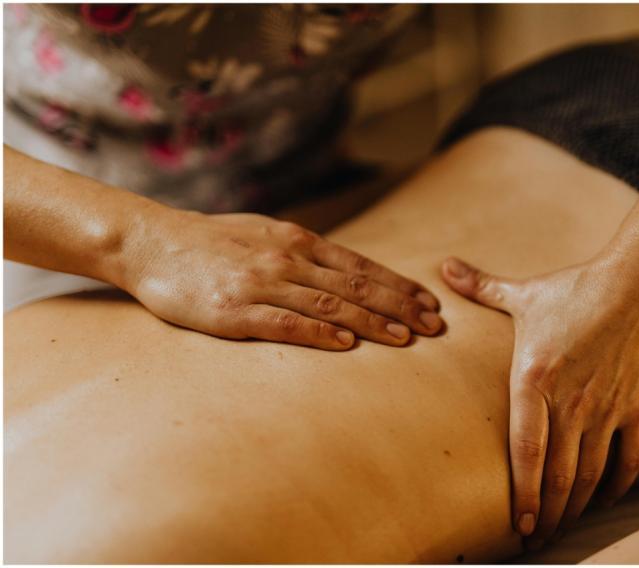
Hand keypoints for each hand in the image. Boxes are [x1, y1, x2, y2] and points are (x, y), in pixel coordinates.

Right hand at [117, 209, 441, 348]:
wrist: (152, 243)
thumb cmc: (210, 241)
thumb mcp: (263, 232)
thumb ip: (301, 250)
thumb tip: (338, 268)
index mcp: (296, 241)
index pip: (361, 266)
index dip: (398, 285)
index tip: (428, 301)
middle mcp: (286, 260)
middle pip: (356, 285)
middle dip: (400, 306)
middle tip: (434, 325)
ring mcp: (262, 285)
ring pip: (330, 305)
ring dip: (373, 322)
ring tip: (406, 338)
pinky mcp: (235, 312)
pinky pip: (286, 324)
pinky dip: (320, 333)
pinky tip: (347, 344)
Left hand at [441, 255, 638, 547]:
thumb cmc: (580, 287)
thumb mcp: (526, 293)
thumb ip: (482, 287)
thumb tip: (446, 265)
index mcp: (535, 378)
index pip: (526, 451)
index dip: (523, 495)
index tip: (518, 525)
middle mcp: (571, 401)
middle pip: (558, 475)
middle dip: (547, 515)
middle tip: (538, 541)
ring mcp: (608, 406)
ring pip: (591, 474)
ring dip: (577, 508)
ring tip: (564, 529)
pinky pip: (629, 459)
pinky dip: (616, 486)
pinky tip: (605, 500)